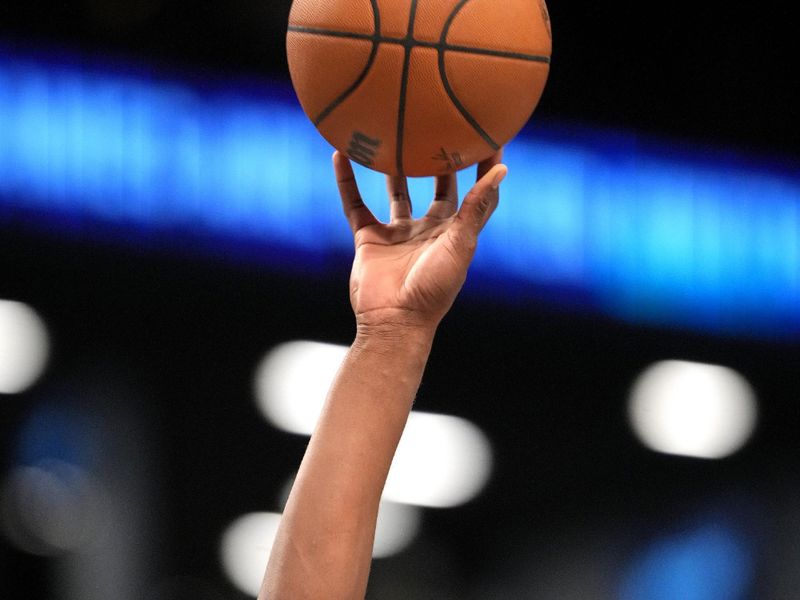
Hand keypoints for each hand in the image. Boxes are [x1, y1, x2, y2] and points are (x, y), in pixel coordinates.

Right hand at [334, 150, 506, 333]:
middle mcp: (428, 230)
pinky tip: (341, 154)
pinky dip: (347, 180)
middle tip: (439, 126)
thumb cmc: (434, 289)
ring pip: (396, 192)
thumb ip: (476, 206)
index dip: (484, 168)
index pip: (475, 193)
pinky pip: (355, 203)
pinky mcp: (369, 238)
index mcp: (455, 232)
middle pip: (436, 188)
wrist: (394, 321)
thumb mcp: (460, 244)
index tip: (489, 137)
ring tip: (393, 134)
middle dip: (440, 161)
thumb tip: (502, 168)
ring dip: (393, 167)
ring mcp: (397, 234)